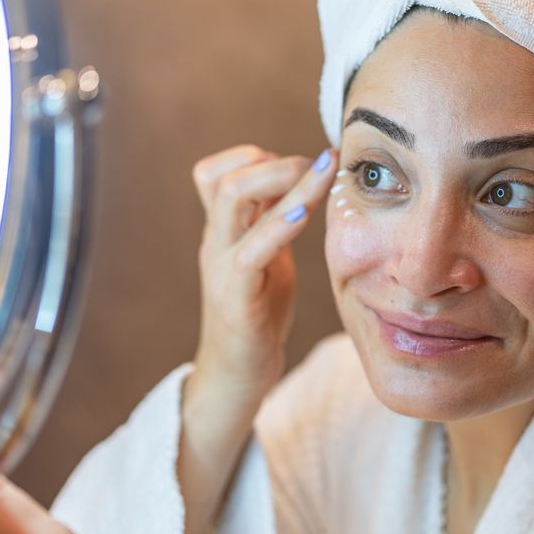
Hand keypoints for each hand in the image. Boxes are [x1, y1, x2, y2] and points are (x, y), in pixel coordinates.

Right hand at [190, 144, 337, 401]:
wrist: (236, 376)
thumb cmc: (257, 314)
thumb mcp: (265, 257)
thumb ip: (272, 221)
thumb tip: (298, 181)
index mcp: (221, 232)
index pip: (213, 172)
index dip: (253, 157)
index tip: (296, 166)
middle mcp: (216, 243)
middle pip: (221, 176)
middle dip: (272, 160)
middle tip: (317, 162)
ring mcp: (221, 268)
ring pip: (232, 200)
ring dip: (281, 178)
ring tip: (320, 171)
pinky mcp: (235, 298)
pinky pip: (250, 251)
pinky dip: (279, 226)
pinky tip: (306, 213)